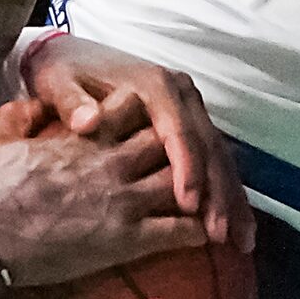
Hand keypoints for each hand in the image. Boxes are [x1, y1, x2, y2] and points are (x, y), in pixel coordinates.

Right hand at [0, 100, 205, 287]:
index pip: (137, 107)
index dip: (148, 115)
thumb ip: (20, 115)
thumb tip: (37, 107)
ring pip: (184, 183)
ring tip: (207, 202)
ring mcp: (123, 200)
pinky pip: (180, 231)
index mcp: (85, 134)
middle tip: (189, 165)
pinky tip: (203, 235)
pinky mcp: (126, 239)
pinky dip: (196, 232)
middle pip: (169, 142)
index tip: (151, 126)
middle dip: (181, 151)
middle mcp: (112, 161)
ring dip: (196, 192)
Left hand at [22, 33, 252, 252]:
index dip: (187, 169)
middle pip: (208, 147)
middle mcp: (180, 95)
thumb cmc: (63, 73)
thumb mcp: (59, 82)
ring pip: (218, 158)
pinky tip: (235, 227)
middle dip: (218, 194)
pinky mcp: (190, 127)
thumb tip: (88, 121)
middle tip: (221, 235)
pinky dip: (226, 195)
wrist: (71, 57)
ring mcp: (189, 111)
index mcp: (154, 85)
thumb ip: (72, 102)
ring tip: (240, 241)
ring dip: (231, 200)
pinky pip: (214, 163)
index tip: (188, 206)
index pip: (178, 130)